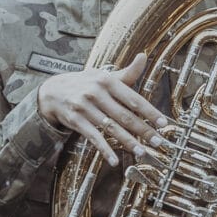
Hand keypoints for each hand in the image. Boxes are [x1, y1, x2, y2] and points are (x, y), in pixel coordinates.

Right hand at [36, 53, 166, 166]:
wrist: (52, 91)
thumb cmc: (85, 84)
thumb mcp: (104, 76)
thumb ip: (127, 73)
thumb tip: (144, 56)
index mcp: (107, 81)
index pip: (133, 99)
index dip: (150, 112)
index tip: (163, 123)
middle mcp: (96, 93)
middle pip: (124, 115)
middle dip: (143, 130)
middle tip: (157, 142)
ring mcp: (84, 107)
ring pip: (110, 128)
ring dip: (127, 142)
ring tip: (141, 152)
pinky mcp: (75, 120)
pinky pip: (93, 137)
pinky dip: (105, 150)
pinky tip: (114, 160)